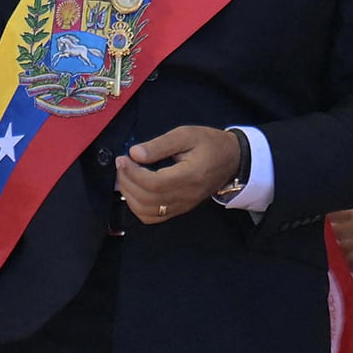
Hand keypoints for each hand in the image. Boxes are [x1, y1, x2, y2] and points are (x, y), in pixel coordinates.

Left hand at [116, 126, 240, 223]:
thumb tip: (134, 153)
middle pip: (148, 200)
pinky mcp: (180, 210)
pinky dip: (138, 207)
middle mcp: (186, 196)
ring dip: (129, 197)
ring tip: (124, 177)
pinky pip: (153, 217)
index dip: (133, 174)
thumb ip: (160, 145)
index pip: (155, 183)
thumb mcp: (186, 135)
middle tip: (121, 165)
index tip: (123, 159)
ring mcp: (183, 206)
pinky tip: (133, 191)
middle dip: (127, 183)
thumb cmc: (209, 144)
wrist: (232, 160)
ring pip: (148, 213)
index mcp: (190, 176)